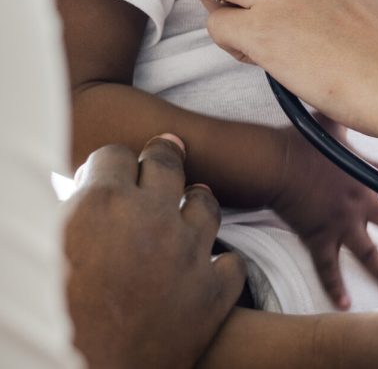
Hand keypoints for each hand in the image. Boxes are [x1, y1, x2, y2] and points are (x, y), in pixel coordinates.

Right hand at [64, 134, 245, 368]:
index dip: (110, 167)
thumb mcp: (44, 256)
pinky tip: (205, 270)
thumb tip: (82, 190)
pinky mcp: (212, 293)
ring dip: (194, 203)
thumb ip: (69, 215)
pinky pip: (229, 262)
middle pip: (167, 160)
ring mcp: (188, 253)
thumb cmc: (49, 326)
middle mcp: (151, 218)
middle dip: (160, 158)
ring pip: (205, 201)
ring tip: (189, 205)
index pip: (115, 155)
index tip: (110, 176)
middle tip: (162, 157)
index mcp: (99, 206)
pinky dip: (216, 266)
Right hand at [272, 121, 377, 308]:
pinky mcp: (318, 237)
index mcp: (364, 174)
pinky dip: (335, 287)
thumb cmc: (301, 139)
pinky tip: (345, 304)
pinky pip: (328, 268)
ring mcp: (339, 222)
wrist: (277, 162)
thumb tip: (352, 89)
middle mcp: (358, 201)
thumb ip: (346, 114)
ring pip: (368, 253)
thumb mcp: (329, 122)